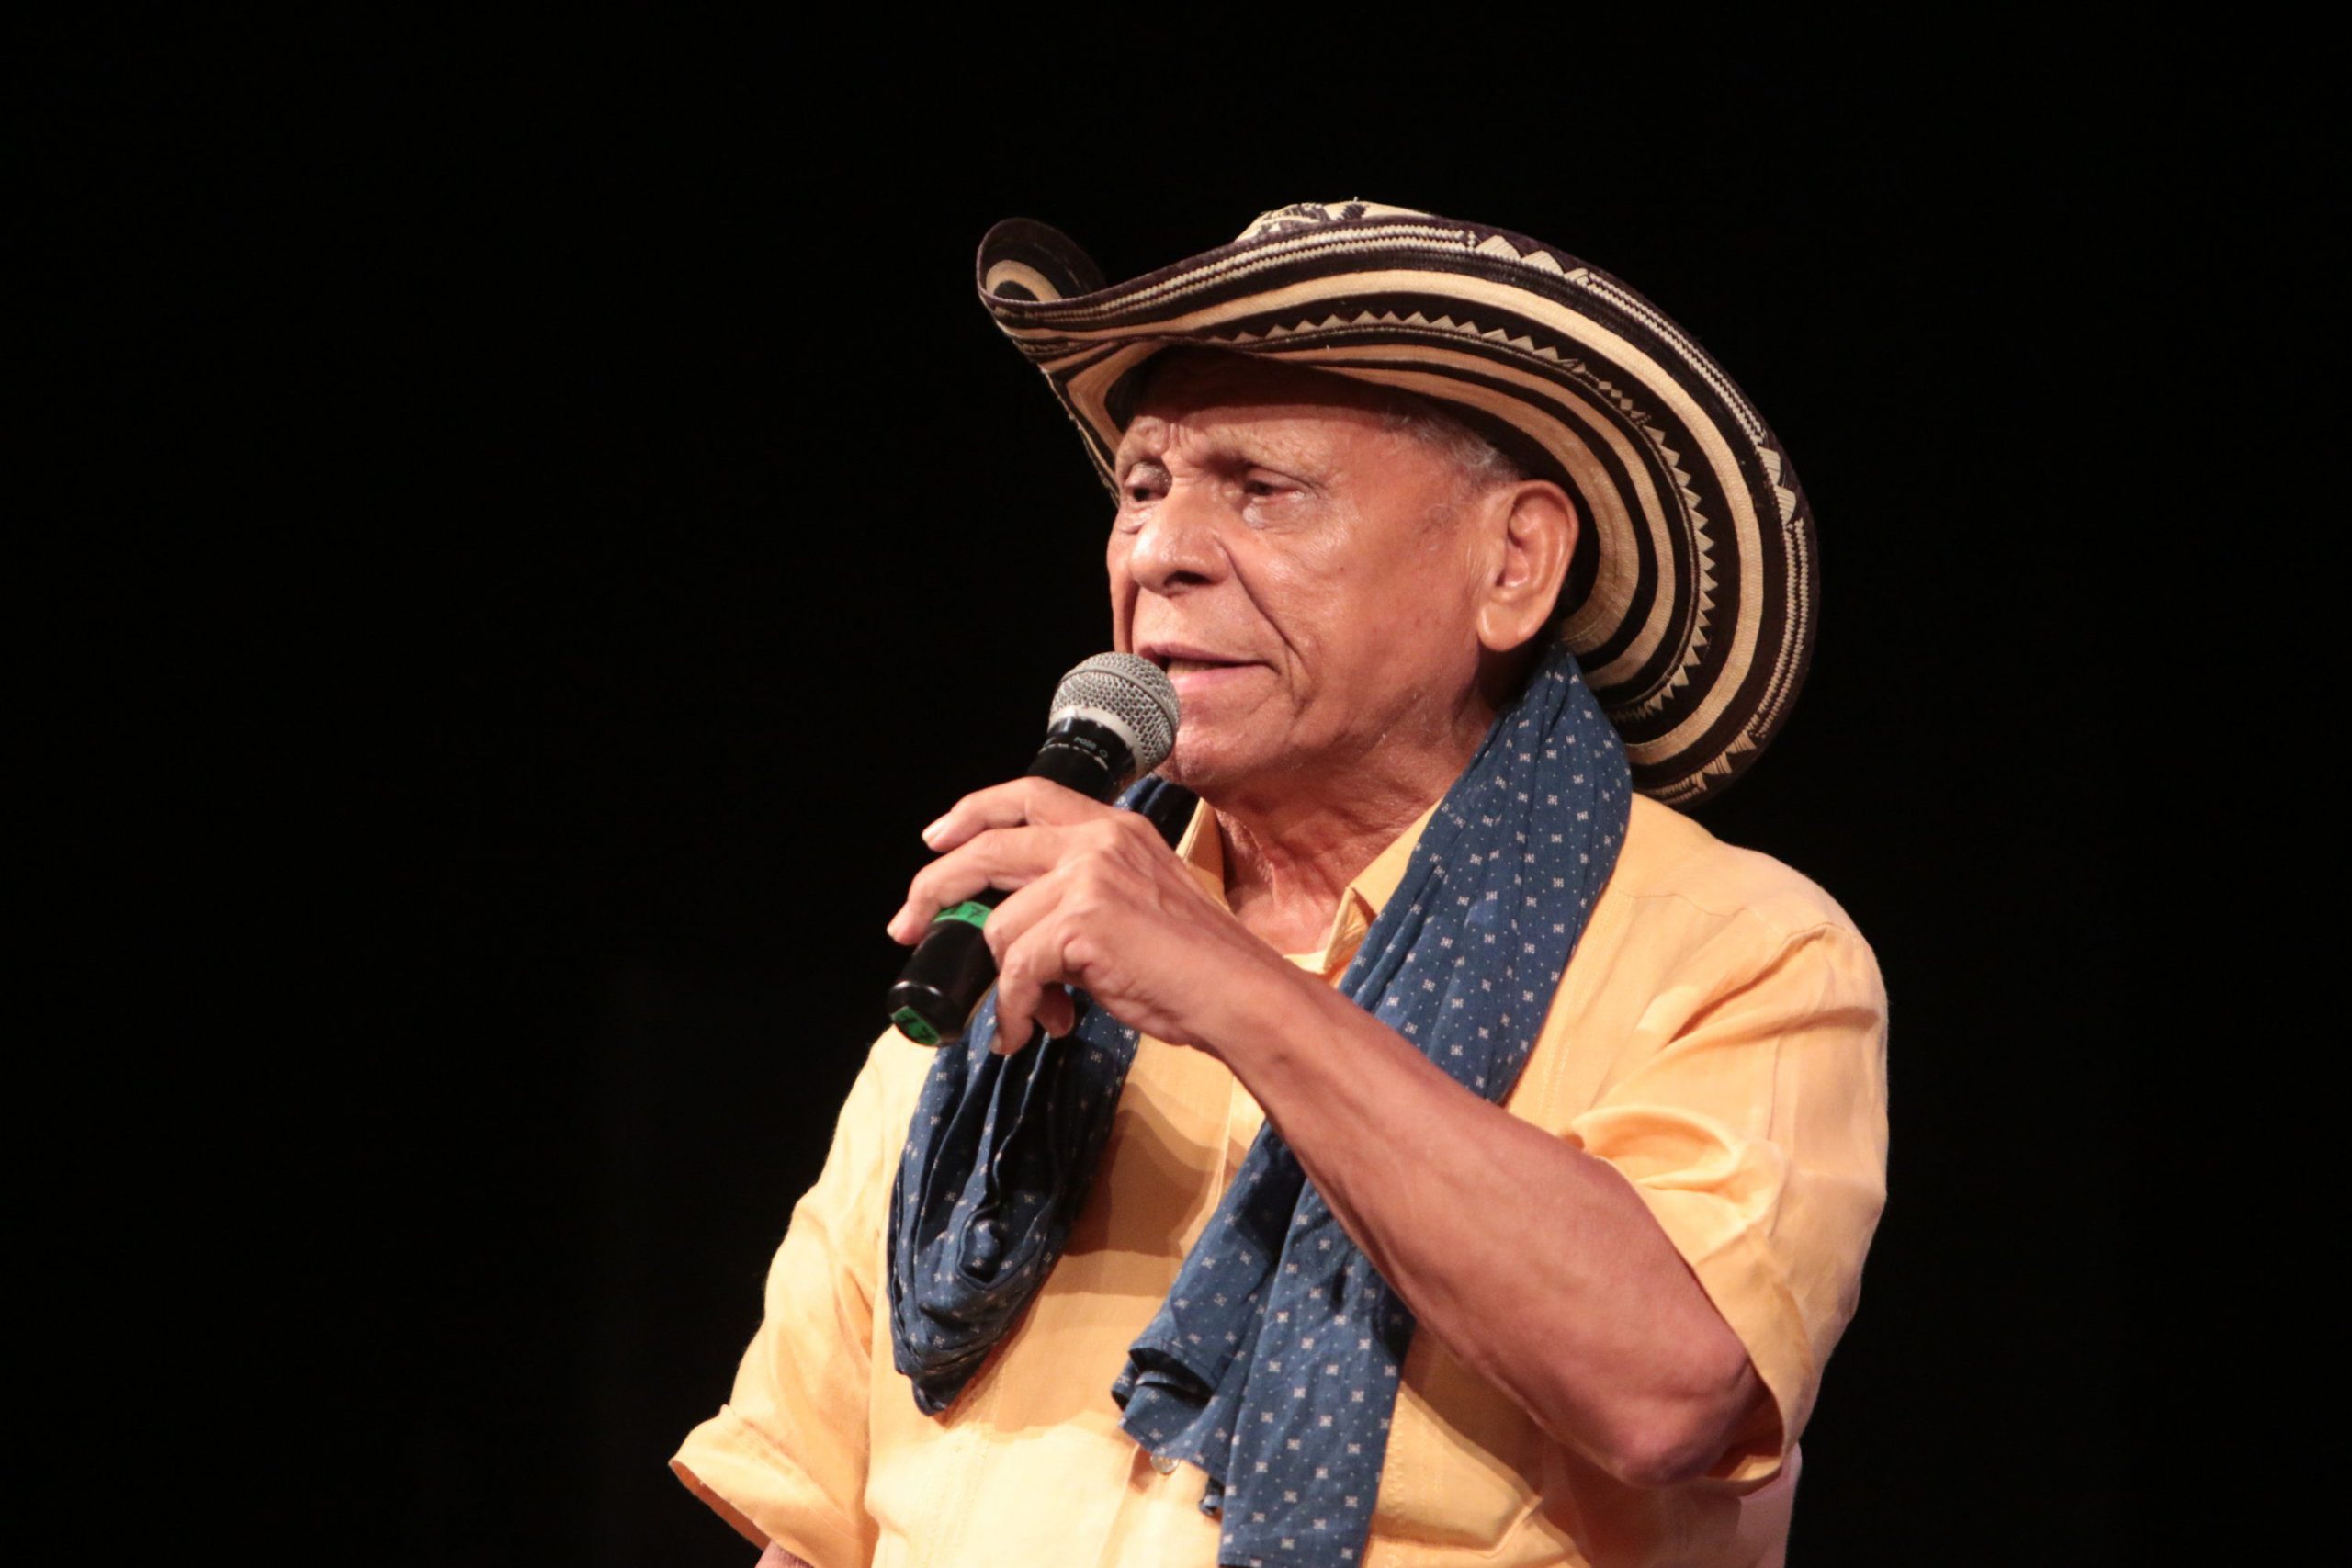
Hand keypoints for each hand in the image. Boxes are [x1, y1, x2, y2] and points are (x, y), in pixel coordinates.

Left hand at [885, 778, 1302, 1056]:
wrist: (1238, 995)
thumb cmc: (1194, 967)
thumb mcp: (1135, 908)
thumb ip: (1076, 906)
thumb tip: (1016, 950)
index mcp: (1115, 829)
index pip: (1029, 795)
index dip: (973, 812)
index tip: (936, 838)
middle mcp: (1099, 840)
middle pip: (987, 846)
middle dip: (934, 889)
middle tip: (907, 927)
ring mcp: (1089, 876)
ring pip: (1000, 927)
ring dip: (1005, 985)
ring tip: (1029, 1017)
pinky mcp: (1082, 921)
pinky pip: (1017, 970)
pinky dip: (1017, 1009)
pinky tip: (1034, 1029)